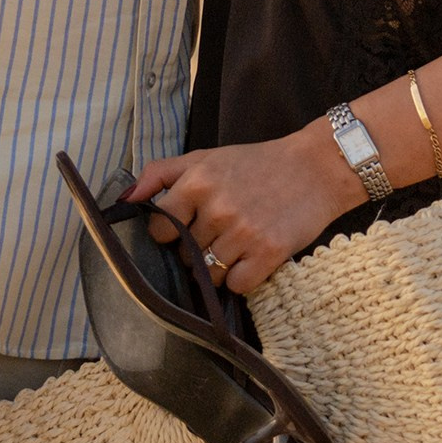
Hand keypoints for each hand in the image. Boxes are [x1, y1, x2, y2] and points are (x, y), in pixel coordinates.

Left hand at [125, 120, 366, 294]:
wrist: (317, 168)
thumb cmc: (257, 164)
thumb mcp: (206, 157)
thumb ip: (160, 173)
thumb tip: (124, 199)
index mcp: (197, 182)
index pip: (159, 231)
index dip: (171, 234)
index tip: (188, 228)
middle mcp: (217, 208)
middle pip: (185, 255)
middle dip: (196, 250)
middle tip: (220, 233)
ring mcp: (244, 232)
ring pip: (208, 274)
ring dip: (219, 266)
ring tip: (238, 245)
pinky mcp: (269, 252)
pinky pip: (236, 285)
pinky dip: (241, 278)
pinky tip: (252, 258)